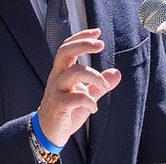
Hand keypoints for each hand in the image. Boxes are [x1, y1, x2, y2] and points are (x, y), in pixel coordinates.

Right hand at [36, 28, 121, 146]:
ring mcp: (55, 90)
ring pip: (74, 72)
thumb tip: (116, 73)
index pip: (68, 47)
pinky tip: (94, 107)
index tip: (97, 32)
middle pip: (65, 52)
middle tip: (100, 44)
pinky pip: (75, 97)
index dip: (81, 37)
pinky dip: (89, 101)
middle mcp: (57, 77)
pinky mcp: (58, 105)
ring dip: (94, 76)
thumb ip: (100, 85)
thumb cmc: (65, 112)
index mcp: (62, 72)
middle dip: (83, 44)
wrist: (48, 132)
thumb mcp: (86, 96)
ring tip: (104, 86)